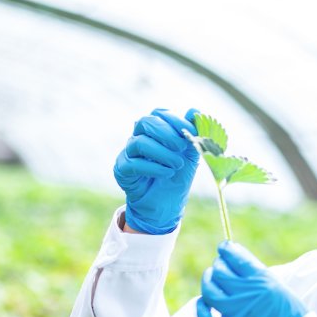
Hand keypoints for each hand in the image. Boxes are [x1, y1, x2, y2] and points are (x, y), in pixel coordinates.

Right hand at [113, 108, 198, 233]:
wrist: (166, 206)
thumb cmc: (177, 177)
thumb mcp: (190, 155)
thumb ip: (192, 134)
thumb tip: (194, 110)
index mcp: (155, 130)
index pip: (160, 114)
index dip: (175, 120)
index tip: (190, 131)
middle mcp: (139, 137)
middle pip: (145, 122)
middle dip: (166, 133)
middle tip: (182, 147)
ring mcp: (129, 153)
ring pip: (139, 142)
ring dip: (162, 153)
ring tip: (177, 164)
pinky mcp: (122, 170)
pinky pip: (133, 163)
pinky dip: (153, 167)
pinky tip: (167, 173)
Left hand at [197, 241, 308, 316]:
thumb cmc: (286, 310)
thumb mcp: (276, 284)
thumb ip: (254, 271)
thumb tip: (232, 252)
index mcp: (261, 280)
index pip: (236, 258)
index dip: (226, 250)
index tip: (223, 247)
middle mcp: (247, 295)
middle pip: (220, 273)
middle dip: (218, 265)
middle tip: (219, 266)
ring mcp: (236, 314)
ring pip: (210, 292)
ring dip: (208, 282)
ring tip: (210, 278)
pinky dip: (201, 308)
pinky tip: (203, 302)